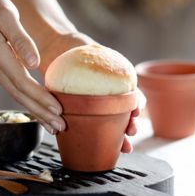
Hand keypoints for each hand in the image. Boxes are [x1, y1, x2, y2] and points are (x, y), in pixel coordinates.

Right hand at [0, 0, 64, 133]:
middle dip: (41, 113)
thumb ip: (21, 40)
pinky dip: (29, 101)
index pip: (23, 83)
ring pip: (17, 96)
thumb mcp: (6, 14)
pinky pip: (15, 89)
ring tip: (53, 125)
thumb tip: (34, 64)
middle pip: (20, 96)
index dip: (41, 98)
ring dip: (36, 112)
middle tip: (61, 127)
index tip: (58, 109)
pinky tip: (39, 109)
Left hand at [37, 30, 139, 152]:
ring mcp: (95, 107)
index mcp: (115, 82)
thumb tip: (87, 52)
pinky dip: (98, 139)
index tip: (136, 110)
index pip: (132, 95)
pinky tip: (101, 148)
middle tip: (131, 131)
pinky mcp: (81, 114)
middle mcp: (108, 97)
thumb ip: (90, 53)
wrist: (57, 51)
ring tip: (124, 147)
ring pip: (111, 126)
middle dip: (130, 126)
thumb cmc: (75, 47)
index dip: (137, 103)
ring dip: (120, 138)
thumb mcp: (85, 47)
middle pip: (124, 115)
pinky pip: (90, 128)